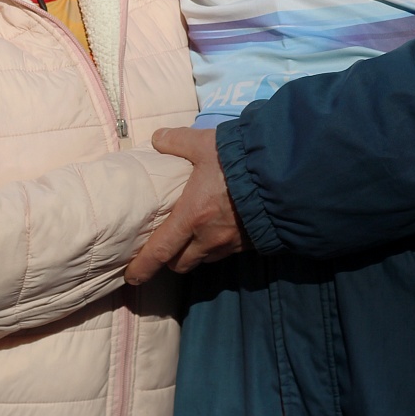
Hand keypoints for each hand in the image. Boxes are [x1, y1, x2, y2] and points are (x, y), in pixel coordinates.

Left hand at [124, 127, 248, 284]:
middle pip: (180, 263)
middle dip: (169, 259)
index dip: (143, 266)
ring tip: (191, 237)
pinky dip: (216, 246)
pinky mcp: (249, 244)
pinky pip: (226, 253)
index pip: (160, 252)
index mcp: (191, 218)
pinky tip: (219, 228)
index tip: (131, 276)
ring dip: (194, 253)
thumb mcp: (203, 143)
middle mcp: (208, 238)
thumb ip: (176, 141)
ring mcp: (230, 244)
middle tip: (163, 247)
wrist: (283, 175)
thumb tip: (157, 139)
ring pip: (203, 259)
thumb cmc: (238, 161)